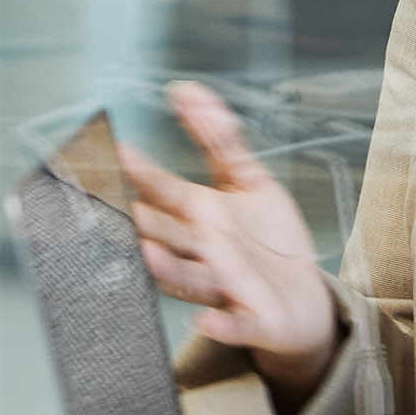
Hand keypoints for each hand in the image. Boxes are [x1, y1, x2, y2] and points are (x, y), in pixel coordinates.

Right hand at [120, 82, 342, 402]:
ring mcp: (224, 285)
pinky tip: (205, 321)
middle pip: (165, 234)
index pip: (161, 189)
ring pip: (188, 277)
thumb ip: (218, 137)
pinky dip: (219, 323)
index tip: (112, 150)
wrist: (303, 298)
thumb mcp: (248, 180)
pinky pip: (232, 322)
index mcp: (198, 216)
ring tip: (149, 252)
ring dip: (168, 267)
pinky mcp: (250, 317)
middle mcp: (203, 251)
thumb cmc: (268, 241)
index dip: (137, 170)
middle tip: (116, 205)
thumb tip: (186, 91)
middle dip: (140, 221)